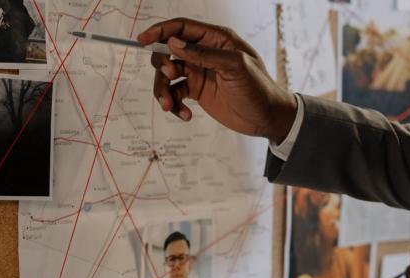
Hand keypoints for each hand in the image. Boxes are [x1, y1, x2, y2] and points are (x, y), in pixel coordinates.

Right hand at [137, 18, 296, 144]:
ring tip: (170, 106)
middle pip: (168, 51)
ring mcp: (198, 72)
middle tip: (168, 76)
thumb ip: (203, 54)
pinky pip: (174, 94)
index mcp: (216, 39)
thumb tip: (173, 43)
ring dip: (163, 90)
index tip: (143, 39)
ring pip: (167, 75)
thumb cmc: (258, 88)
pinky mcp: (196, 91)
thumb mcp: (234, 66)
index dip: (160, 31)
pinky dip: (174, 105)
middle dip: (161, 65)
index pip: (182, 28)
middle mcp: (204, 53)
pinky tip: (185, 115)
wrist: (267, 118)